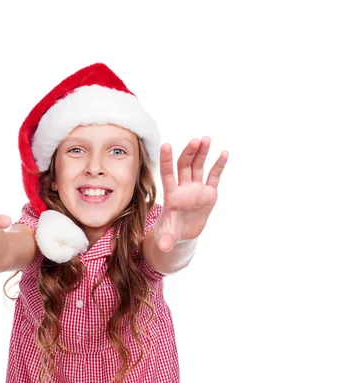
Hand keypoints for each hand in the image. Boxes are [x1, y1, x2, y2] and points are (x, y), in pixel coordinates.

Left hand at [154, 136, 227, 251]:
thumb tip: (164, 248)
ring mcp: (196, 189)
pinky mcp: (208, 193)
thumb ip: (166, 240)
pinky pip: (213, 176)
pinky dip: (218, 165)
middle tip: (195, 140)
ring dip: (202, 153)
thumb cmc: (170, 232)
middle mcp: (183, 188)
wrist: (183, 234)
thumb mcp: (167, 237)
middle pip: (185, 167)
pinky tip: (224, 153)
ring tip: (206, 138)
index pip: (167, 175)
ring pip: (198, 167)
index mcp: (171, 196)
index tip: (166, 145)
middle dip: (189, 153)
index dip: (166, 161)